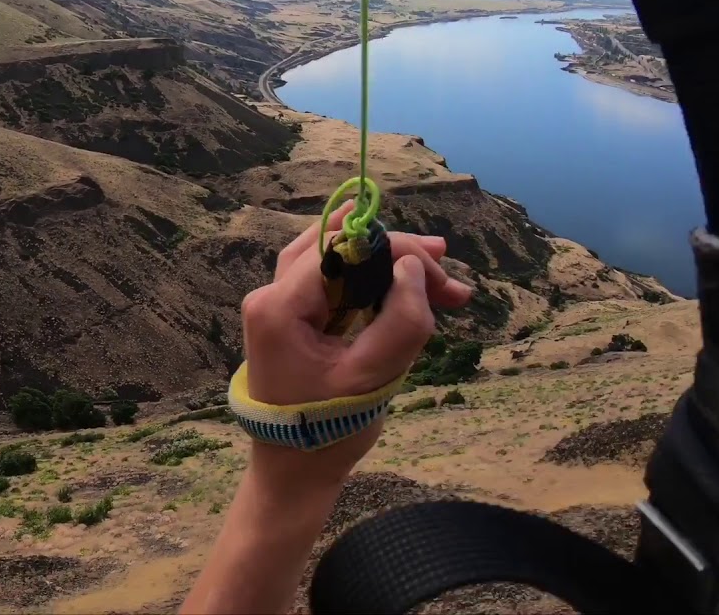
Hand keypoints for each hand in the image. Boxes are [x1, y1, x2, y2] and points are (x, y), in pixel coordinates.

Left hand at [240, 201, 473, 483]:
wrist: (291, 470)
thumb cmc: (328, 430)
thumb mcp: (372, 377)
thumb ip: (400, 320)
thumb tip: (413, 266)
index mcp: (279, 306)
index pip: (342, 250)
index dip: (396, 252)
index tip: (440, 277)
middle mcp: (270, 296)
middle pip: (338, 248)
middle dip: (397, 257)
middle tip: (448, 278)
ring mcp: (276, 305)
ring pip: (335, 260)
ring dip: (385, 263)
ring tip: (437, 272)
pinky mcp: (289, 317)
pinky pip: (330, 283)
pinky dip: (367, 281)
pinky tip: (400, 279)